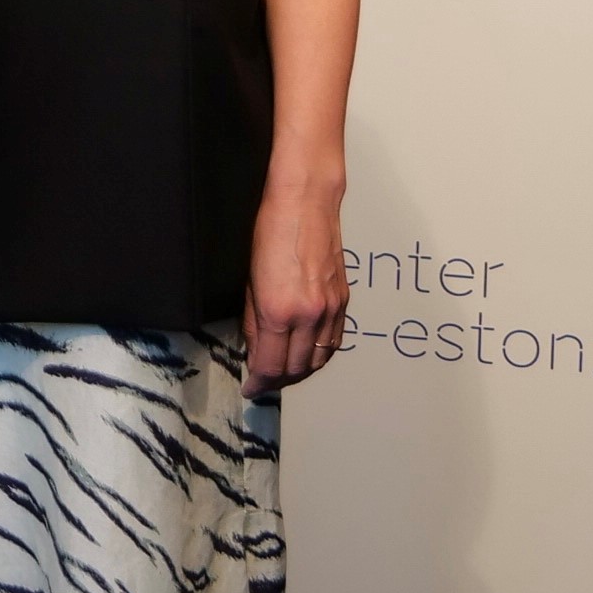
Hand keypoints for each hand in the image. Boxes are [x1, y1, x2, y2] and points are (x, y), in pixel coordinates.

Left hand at [242, 178, 347, 393]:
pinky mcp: (343, 301)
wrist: (306, 203)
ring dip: (301, 371)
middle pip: (296, 368)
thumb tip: (254, 350)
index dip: (259, 383)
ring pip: (319, 359)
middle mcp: (308, 316)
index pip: (270, 365)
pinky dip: (320, 354)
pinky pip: (334, 341)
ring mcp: (330, 310)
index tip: (251, 389)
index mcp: (278, 311)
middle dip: (278, 380)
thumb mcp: (249, 280)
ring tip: (285, 372)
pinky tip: (308, 353)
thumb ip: (252, 321)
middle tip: (264, 382)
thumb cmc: (271, 232)